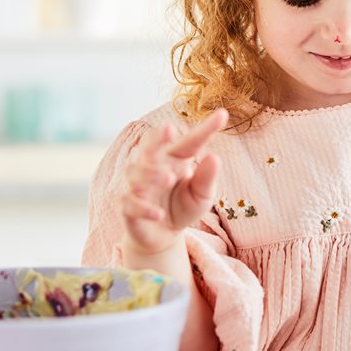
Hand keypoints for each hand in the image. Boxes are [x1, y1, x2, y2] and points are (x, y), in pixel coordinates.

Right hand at [120, 109, 227, 257]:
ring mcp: (138, 185)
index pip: (190, 141)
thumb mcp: (202, 195)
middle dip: (158, 136)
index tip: (223, 115)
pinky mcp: (127, 206)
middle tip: (170, 129)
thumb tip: (214, 157)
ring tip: (168, 178)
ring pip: (135, 172)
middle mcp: (153, 165)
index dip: (205, 129)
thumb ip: (207, 178)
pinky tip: (158, 213)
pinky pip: (129, 202)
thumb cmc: (183, 207)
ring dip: (150, 173)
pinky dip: (142, 207)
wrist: (163, 235)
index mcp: (175, 158)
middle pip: (149, 144)